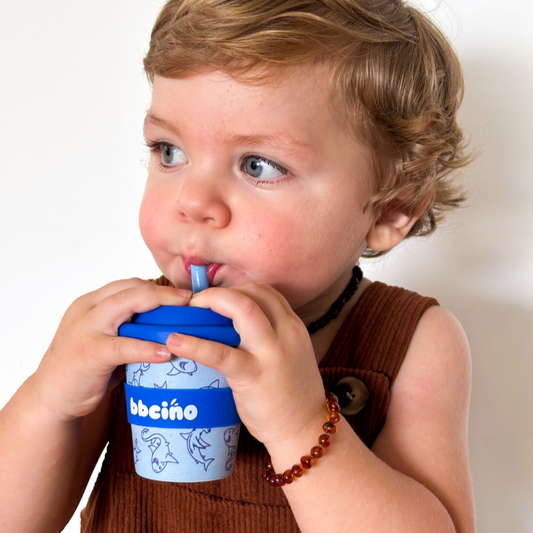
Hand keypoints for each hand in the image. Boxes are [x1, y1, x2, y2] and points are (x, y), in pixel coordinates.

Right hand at [33, 278, 191, 421]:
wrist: (51, 398)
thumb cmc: (84, 368)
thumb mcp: (104, 339)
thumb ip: (126, 329)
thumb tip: (165, 326)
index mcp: (91, 303)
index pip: (127, 284)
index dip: (156, 287)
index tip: (181, 294)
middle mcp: (87, 309)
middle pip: (130, 288)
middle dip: (163, 292)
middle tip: (189, 299)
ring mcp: (86, 329)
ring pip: (126, 304)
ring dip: (159, 306)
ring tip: (184, 315)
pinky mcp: (89, 353)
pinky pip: (124, 346)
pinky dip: (147, 347)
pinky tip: (166, 353)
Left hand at [166, 283, 324, 449]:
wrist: (306, 429)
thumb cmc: (293, 395)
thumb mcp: (290, 355)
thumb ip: (271, 336)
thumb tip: (234, 328)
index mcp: (293, 326)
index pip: (265, 292)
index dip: (237, 289)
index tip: (218, 298)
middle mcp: (286, 332)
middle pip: (254, 292)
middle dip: (222, 291)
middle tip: (199, 303)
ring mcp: (271, 352)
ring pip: (242, 309)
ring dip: (212, 302)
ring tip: (189, 311)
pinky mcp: (253, 374)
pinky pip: (220, 353)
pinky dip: (195, 344)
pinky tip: (175, 342)